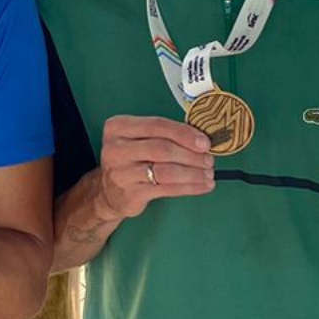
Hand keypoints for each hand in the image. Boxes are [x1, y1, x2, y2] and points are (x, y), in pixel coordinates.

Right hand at [96, 114, 213, 219]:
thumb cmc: (131, 160)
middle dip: (191, 155)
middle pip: (162, 148)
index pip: (157, 125)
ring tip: (208, 174)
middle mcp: (116, 148)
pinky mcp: (130, 193)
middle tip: (208, 160)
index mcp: (118, 127)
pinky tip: (201, 186)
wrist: (109, 192)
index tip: (204, 142)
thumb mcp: (139, 140)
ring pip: (166, 171)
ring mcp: (121, 172)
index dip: (184, 133)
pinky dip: (189, 187)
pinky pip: (166, 189)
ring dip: (193, 173)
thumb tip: (201, 140)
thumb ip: (164, 135)